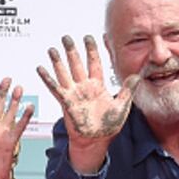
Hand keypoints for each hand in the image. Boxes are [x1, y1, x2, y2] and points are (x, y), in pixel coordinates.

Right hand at [37, 35, 138, 172]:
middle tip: (66, 37)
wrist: (96, 142)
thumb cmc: (108, 127)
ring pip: (64, 73)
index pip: (94, 63)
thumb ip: (128, 90)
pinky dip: (47, 78)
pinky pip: (55, 88)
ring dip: (58, 61)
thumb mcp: (122, 106)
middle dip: (71, 50)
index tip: (89, 37)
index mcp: (97, 86)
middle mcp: (84, 87)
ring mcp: (74, 94)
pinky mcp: (66, 102)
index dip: (92, 50)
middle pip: (76, 64)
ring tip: (52, 49)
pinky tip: (41, 69)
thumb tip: (138, 75)